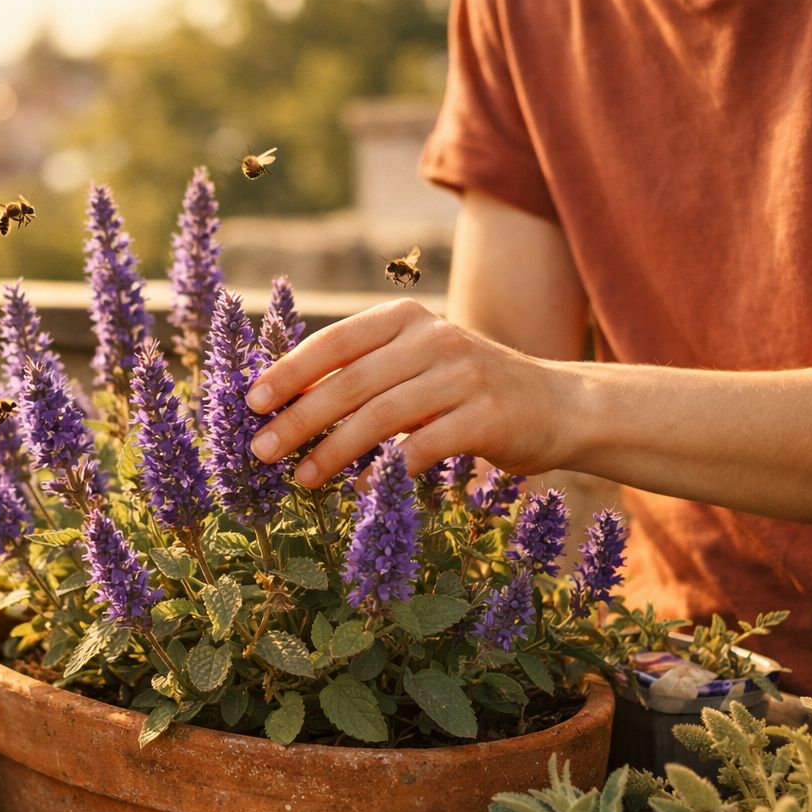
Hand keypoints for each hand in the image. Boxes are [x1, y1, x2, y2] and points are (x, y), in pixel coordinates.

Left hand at [245, 299, 573, 486]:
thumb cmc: (467, 391)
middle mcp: (433, 339)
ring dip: (332, 451)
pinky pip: (422, 447)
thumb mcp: (416, 365)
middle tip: (261, 450)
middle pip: (350, 382)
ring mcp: (463, 375)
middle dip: (299, 419)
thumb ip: (363, 374)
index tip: (251, 401)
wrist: (560, 406)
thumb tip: (284, 403)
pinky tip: (359, 491)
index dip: (288, 371)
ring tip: (301, 478)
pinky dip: (385, 472)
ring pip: (380, 416)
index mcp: (405, 320)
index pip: (334, 342)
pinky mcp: (487, 416)